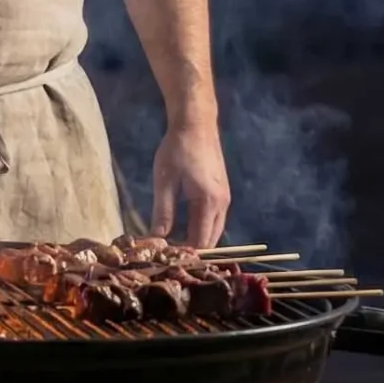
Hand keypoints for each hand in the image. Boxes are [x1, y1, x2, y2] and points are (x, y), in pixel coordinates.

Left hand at [151, 122, 230, 246]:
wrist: (196, 124)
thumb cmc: (177, 150)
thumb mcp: (164, 182)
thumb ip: (163, 213)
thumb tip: (157, 238)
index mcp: (208, 203)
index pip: (200, 241)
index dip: (184, 253)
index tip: (165, 258)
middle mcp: (223, 204)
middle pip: (211, 239)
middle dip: (192, 249)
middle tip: (168, 254)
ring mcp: (226, 198)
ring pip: (215, 229)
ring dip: (198, 238)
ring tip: (173, 243)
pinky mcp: (223, 191)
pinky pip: (215, 218)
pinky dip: (202, 227)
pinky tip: (184, 227)